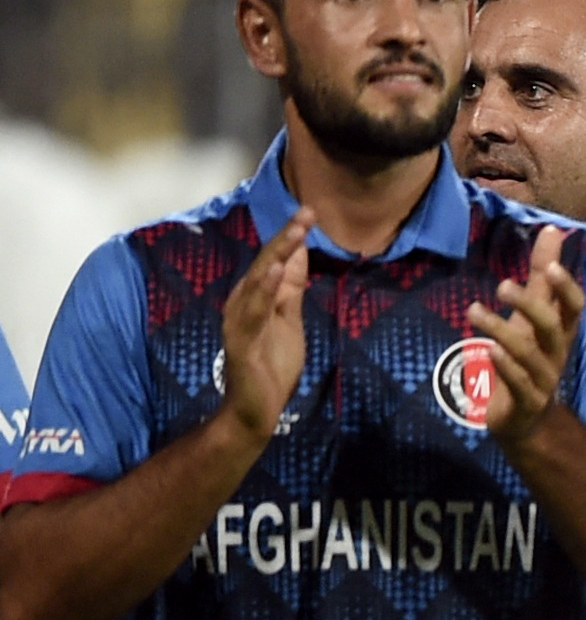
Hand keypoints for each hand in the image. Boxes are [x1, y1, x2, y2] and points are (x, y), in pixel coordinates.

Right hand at [218, 214, 312, 444]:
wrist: (256, 408)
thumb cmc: (272, 364)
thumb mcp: (289, 320)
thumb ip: (290, 289)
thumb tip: (297, 255)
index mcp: (256, 297)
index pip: (275, 261)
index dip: (291, 237)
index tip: (310, 213)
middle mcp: (243, 302)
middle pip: (266, 263)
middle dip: (286, 237)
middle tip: (307, 211)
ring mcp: (240, 320)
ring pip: (258, 281)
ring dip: (277, 255)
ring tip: (295, 231)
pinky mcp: (240, 340)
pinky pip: (251, 312)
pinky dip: (260, 290)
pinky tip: (271, 271)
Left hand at [468, 225, 585, 449]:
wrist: (525, 419)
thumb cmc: (527, 359)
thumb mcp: (533, 316)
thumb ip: (541, 276)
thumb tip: (553, 230)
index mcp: (561, 332)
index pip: (574, 308)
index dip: (566, 289)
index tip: (552, 267)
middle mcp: (556, 354)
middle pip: (552, 327)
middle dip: (530, 305)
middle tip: (501, 285)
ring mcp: (542, 380)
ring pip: (529, 354)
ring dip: (501, 331)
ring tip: (473, 311)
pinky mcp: (525, 402)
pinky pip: (518, 384)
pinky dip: (504, 367)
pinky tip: (488, 351)